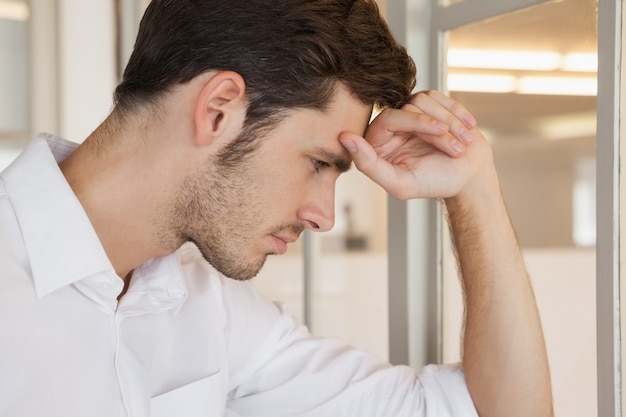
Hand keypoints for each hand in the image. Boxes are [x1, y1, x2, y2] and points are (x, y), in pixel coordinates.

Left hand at [339, 90, 492, 200]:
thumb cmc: (435, 184)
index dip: (415, 122)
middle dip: (436, 130)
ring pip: (424, 101)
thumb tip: (346, 139)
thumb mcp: (401, 184)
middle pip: (408, 108)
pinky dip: (456, 113)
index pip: (387, 119)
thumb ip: (369, 166)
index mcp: (377, 144)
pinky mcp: (428, 105)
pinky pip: (438, 97)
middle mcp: (391, 126)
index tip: (439, 130)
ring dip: (449, 124)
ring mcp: (410, 113)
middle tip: (456, 149)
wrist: (468, 177)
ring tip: (461, 146)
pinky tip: (466, 131)